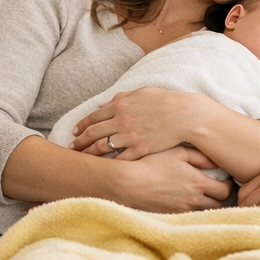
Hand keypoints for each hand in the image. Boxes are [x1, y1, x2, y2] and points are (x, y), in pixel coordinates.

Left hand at [71, 87, 206, 159]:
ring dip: (89, 154)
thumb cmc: (167, 101)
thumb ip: (122, 97)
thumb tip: (105, 103)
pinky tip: (103, 168)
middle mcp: (121, 120)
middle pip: (93, 133)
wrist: (187, 115)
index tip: (74, 132)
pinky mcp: (140, 149)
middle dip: (79, 142)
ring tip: (81, 159)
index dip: (82, 125)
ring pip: (102, 148)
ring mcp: (130, 136)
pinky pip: (120, 159)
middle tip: (71, 149)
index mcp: (120, 104)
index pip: (94, 116)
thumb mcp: (143, 92)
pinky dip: (109, 164)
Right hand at [117, 147, 231, 211]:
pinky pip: (189, 217)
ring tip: (201, 196)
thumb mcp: (177, 152)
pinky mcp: (171, 217)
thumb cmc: (152, 163)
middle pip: (219, 205)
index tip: (224, 181)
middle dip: (219, 198)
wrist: (128, 182)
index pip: (225, 191)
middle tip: (215, 189)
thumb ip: (200, 157)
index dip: (227, 186)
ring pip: (205, 213)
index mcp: (198, 183)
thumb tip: (216, 162)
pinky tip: (185, 202)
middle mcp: (193, 200)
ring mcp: (182, 211)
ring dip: (206, 205)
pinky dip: (191, 211)